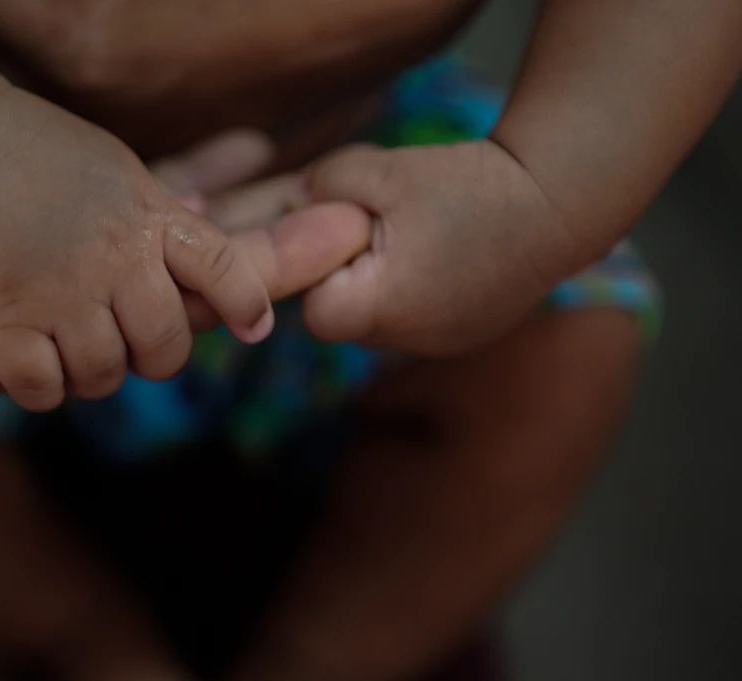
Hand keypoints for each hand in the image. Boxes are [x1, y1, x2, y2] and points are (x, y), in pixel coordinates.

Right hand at [0, 92, 353, 409]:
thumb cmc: (43, 159)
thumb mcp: (120, 172)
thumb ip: (166, 210)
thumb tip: (216, 212)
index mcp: (150, 220)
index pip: (223, 268)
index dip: (245, 302)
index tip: (254, 327)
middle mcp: (115, 259)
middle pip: (165, 345)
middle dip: (153, 357)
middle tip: (130, 346)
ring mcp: (62, 290)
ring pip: (104, 373)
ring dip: (91, 373)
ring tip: (72, 346)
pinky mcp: (6, 316)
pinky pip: (42, 386)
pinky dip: (40, 386)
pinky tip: (31, 362)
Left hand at [298, 140, 581, 353]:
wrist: (562, 198)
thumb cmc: (470, 182)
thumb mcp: (381, 169)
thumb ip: (321, 185)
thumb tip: (283, 203)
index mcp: (387, 305)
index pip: (315, 312)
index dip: (314, 273)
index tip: (339, 239)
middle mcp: (411, 340)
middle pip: (342, 320)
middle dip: (342, 276)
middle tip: (371, 231)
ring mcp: (438, 345)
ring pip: (374, 323)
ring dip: (376, 285)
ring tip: (410, 240)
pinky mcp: (460, 339)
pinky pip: (410, 322)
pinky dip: (409, 292)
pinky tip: (435, 254)